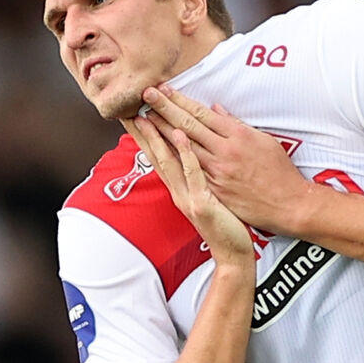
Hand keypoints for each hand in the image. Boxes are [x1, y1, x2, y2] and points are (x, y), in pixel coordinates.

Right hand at [121, 112, 254, 266]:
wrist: (233, 254)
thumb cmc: (224, 224)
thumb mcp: (206, 196)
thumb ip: (196, 175)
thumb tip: (188, 159)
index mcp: (180, 188)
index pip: (158, 156)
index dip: (145, 136)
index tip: (135, 113)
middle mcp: (178, 191)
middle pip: (156, 156)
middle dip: (143, 133)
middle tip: (130, 108)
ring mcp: (188, 197)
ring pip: (169, 161)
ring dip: (158, 137)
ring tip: (148, 115)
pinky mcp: (202, 203)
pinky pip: (192, 173)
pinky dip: (185, 153)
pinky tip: (179, 135)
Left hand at [138, 85, 311, 234]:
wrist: (288, 204)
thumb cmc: (279, 172)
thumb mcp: (263, 140)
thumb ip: (237, 125)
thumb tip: (216, 110)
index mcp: (237, 135)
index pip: (201, 113)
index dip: (180, 100)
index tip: (164, 89)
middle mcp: (225, 151)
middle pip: (188, 125)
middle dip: (165, 108)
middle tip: (146, 94)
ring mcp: (218, 171)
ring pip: (184, 147)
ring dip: (162, 131)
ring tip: (144, 118)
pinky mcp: (215, 190)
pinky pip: (191, 171)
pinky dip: (175, 157)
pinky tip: (160, 148)